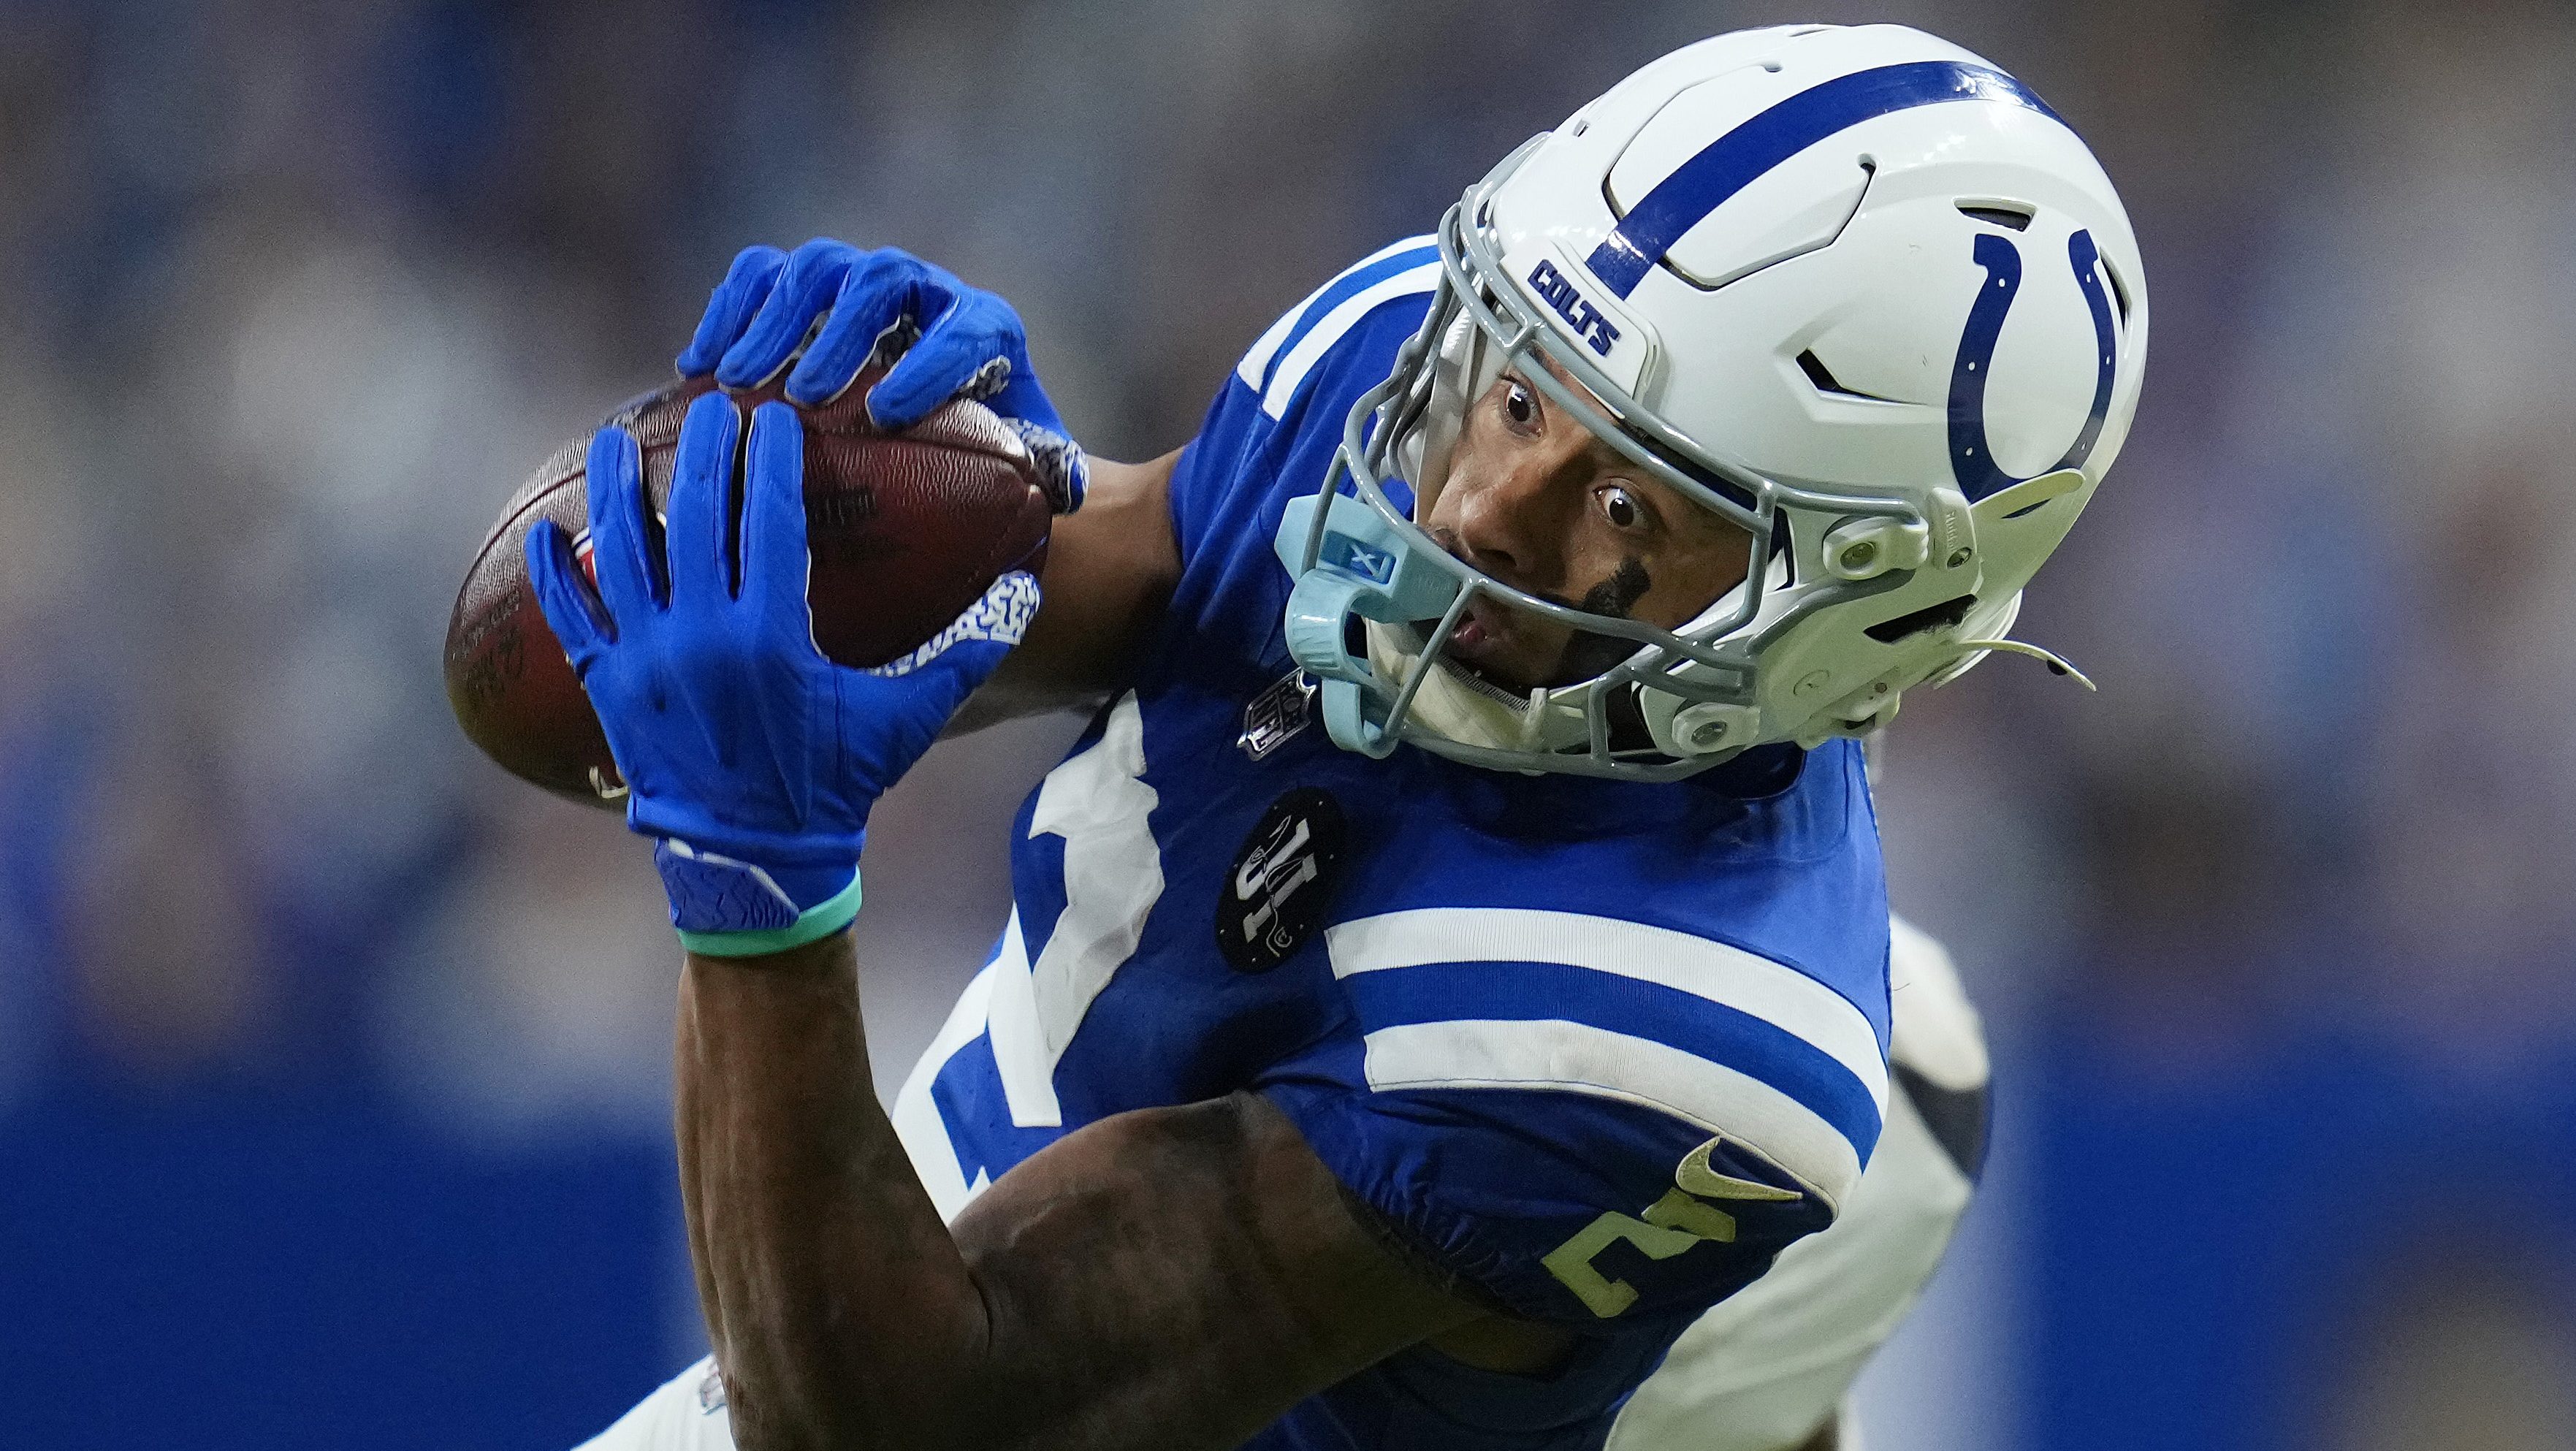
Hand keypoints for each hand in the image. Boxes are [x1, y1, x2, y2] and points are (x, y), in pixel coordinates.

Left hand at [524, 393, 1036, 951]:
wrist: (756, 863)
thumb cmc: (835, 785)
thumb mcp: (903, 721)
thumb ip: (963, 656)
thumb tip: (1024, 595)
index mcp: (771, 638)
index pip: (767, 520)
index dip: (770, 460)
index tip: (775, 414)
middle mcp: (701, 639)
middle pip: (695, 519)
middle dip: (704, 451)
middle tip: (710, 402)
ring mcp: (646, 662)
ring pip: (622, 554)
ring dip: (618, 491)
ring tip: (618, 439)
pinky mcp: (610, 688)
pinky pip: (573, 621)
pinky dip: (556, 576)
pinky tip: (547, 532)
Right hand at [678, 238, 1086, 511]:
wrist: (948, 416)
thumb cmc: (988, 453)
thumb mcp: (1028, 465)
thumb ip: (1047, 474)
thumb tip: (1061, 496)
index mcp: (987, 329)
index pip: (968, 330)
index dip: (929, 365)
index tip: (886, 413)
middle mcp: (925, 291)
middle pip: (881, 281)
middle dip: (839, 334)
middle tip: (803, 394)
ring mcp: (861, 280)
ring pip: (815, 269)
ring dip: (772, 322)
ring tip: (736, 383)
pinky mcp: (807, 287)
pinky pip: (761, 275)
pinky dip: (729, 310)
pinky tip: (696, 368)